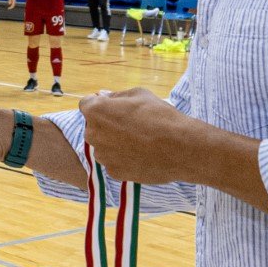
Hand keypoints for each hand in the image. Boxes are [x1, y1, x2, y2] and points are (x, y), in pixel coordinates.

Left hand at [78, 87, 234, 186]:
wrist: (181, 148)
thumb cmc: (160, 116)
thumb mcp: (139, 94)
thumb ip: (116, 96)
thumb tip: (104, 97)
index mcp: (96, 112)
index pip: (87, 104)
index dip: (100, 104)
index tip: (114, 108)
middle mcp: (93, 134)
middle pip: (93, 126)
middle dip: (106, 124)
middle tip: (129, 125)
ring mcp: (102, 155)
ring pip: (103, 146)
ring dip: (113, 143)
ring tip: (138, 141)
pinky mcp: (113, 172)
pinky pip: (113, 161)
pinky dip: (123, 159)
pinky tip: (141, 155)